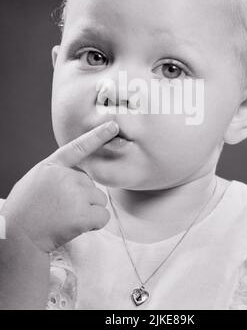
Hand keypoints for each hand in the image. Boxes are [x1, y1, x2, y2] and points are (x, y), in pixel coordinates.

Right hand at [0, 121, 118, 252]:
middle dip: (82, 198)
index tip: (113, 125)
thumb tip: (77, 175)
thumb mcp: (35, 181)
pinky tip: (76, 226)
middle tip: (60, 210)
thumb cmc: (24, 212)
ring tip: (65, 218)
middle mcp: (64, 176)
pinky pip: (103, 216)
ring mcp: (74, 194)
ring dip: (88, 211)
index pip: (78, 147)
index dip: (97, 135)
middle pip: (90, 184)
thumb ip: (56, 173)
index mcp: (51, 167)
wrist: (17, 238)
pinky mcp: (82, 214)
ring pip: (99, 199)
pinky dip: (95, 223)